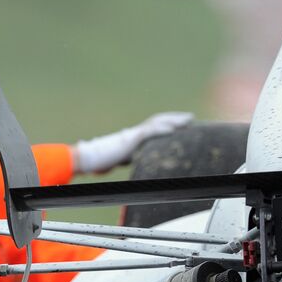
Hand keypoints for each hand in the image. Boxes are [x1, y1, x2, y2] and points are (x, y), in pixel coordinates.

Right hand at [71, 111, 194, 173]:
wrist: (90, 158)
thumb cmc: (102, 161)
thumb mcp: (122, 160)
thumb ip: (131, 159)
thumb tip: (135, 163)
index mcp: (134, 137)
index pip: (154, 126)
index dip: (168, 123)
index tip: (182, 124)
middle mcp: (135, 132)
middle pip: (158, 120)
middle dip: (175, 118)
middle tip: (191, 118)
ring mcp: (133, 134)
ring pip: (156, 123)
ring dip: (173, 121)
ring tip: (187, 120)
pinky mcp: (130, 139)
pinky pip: (148, 132)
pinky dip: (161, 130)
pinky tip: (172, 129)